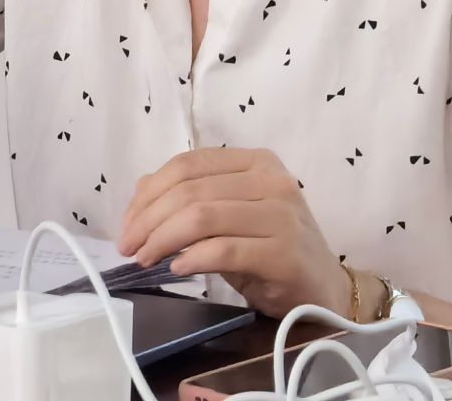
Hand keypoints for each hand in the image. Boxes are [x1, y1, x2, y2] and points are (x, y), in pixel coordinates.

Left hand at [116, 147, 352, 317]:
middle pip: (191, 190)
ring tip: (145, 259)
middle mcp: (272, 180)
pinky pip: (224, 249)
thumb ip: (195, 199)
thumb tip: (140, 195)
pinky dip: (192, 259)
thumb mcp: (232, 217)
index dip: (149, 192)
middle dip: (148, 219)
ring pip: (202, 216)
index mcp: (257, 162)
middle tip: (128, 247)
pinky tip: (177, 270)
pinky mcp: (283, 252)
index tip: (127, 224)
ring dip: (162, 239)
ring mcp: (281, 215)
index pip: (189, 164)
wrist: (324, 288)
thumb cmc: (272, 251)